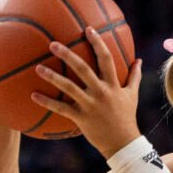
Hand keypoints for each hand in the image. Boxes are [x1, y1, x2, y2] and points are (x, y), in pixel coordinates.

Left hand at [32, 25, 143, 156]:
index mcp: (113, 85)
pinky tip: (33, 95)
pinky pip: (61, 108)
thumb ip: (134, 76)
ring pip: (69, 88)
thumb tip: (139, 60)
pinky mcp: (81, 118)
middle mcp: (101, 92)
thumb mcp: (132, 95)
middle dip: (68, 55)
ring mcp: (90, 105)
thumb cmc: (126, 117)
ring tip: (38, 68)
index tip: (88, 29)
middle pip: (83, 69)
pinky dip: (47, 102)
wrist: (123, 143)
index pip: (106, 59)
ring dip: (53, 77)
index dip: (97, 43)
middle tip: (53, 44)